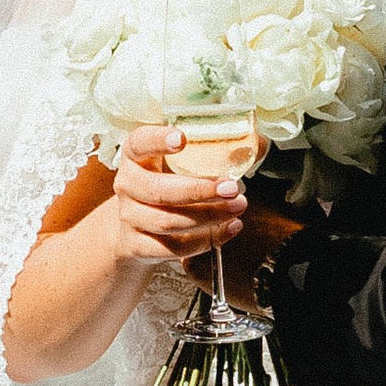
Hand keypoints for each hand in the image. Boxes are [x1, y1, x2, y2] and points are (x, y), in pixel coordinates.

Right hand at [100, 127, 243, 270]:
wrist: (136, 226)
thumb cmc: (166, 185)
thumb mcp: (183, 164)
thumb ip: (220, 150)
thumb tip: (257, 143)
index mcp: (136, 156)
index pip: (139, 143)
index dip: (157, 139)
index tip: (182, 138)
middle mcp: (127, 185)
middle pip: (158, 191)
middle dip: (199, 190)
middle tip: (231, 188)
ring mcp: (129, 217)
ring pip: (167, 222)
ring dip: (208, 217)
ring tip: (237, 207)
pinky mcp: (137, 245)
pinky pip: (172, 248)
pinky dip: (204, 241)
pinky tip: (228, 229)